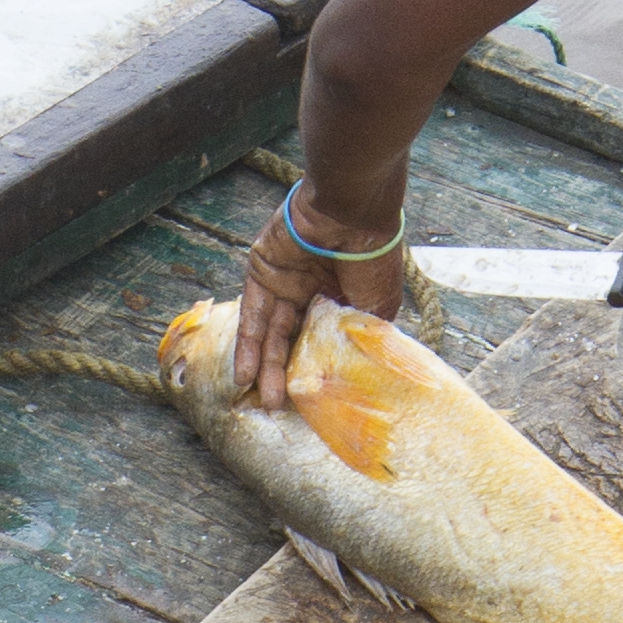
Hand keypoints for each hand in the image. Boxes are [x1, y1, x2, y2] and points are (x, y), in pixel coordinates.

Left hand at [233, 199, 405, 407]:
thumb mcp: (377, 307)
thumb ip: (360, 336)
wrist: (350, 214)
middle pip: (293, 341)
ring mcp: (285, 283)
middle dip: (287, 376)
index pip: (322, 342)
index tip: (314, 402)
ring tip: (266, 400)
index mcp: (341, 300)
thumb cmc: (373, 259)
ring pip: (271, 334)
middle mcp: (310, 294)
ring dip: (266, 368)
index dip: (316, 370)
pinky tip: (245, 373)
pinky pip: (252, 316)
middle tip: (281, 408)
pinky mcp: (262, 273)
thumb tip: (352, 372)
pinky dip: (248, 345)